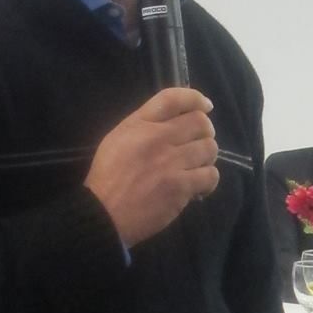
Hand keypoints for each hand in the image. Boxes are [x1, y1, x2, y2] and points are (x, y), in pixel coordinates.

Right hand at [85, 87, 218, 248]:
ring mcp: (170, 163)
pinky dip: (208, 180)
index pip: (173, 98)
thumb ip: (144, 126)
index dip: (195, 98)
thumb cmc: (107, 177)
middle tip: (199, 143)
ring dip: (207, 157)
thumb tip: (175, 123)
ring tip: (197, 166)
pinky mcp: (180, 187)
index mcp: (138, 124)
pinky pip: (210, 175)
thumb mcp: (117, 139)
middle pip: (200, 122)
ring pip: (209, 148)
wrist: (103, 214)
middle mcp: (157, 138)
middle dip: (205, 132)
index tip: (205, 106)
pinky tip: (199, 186)